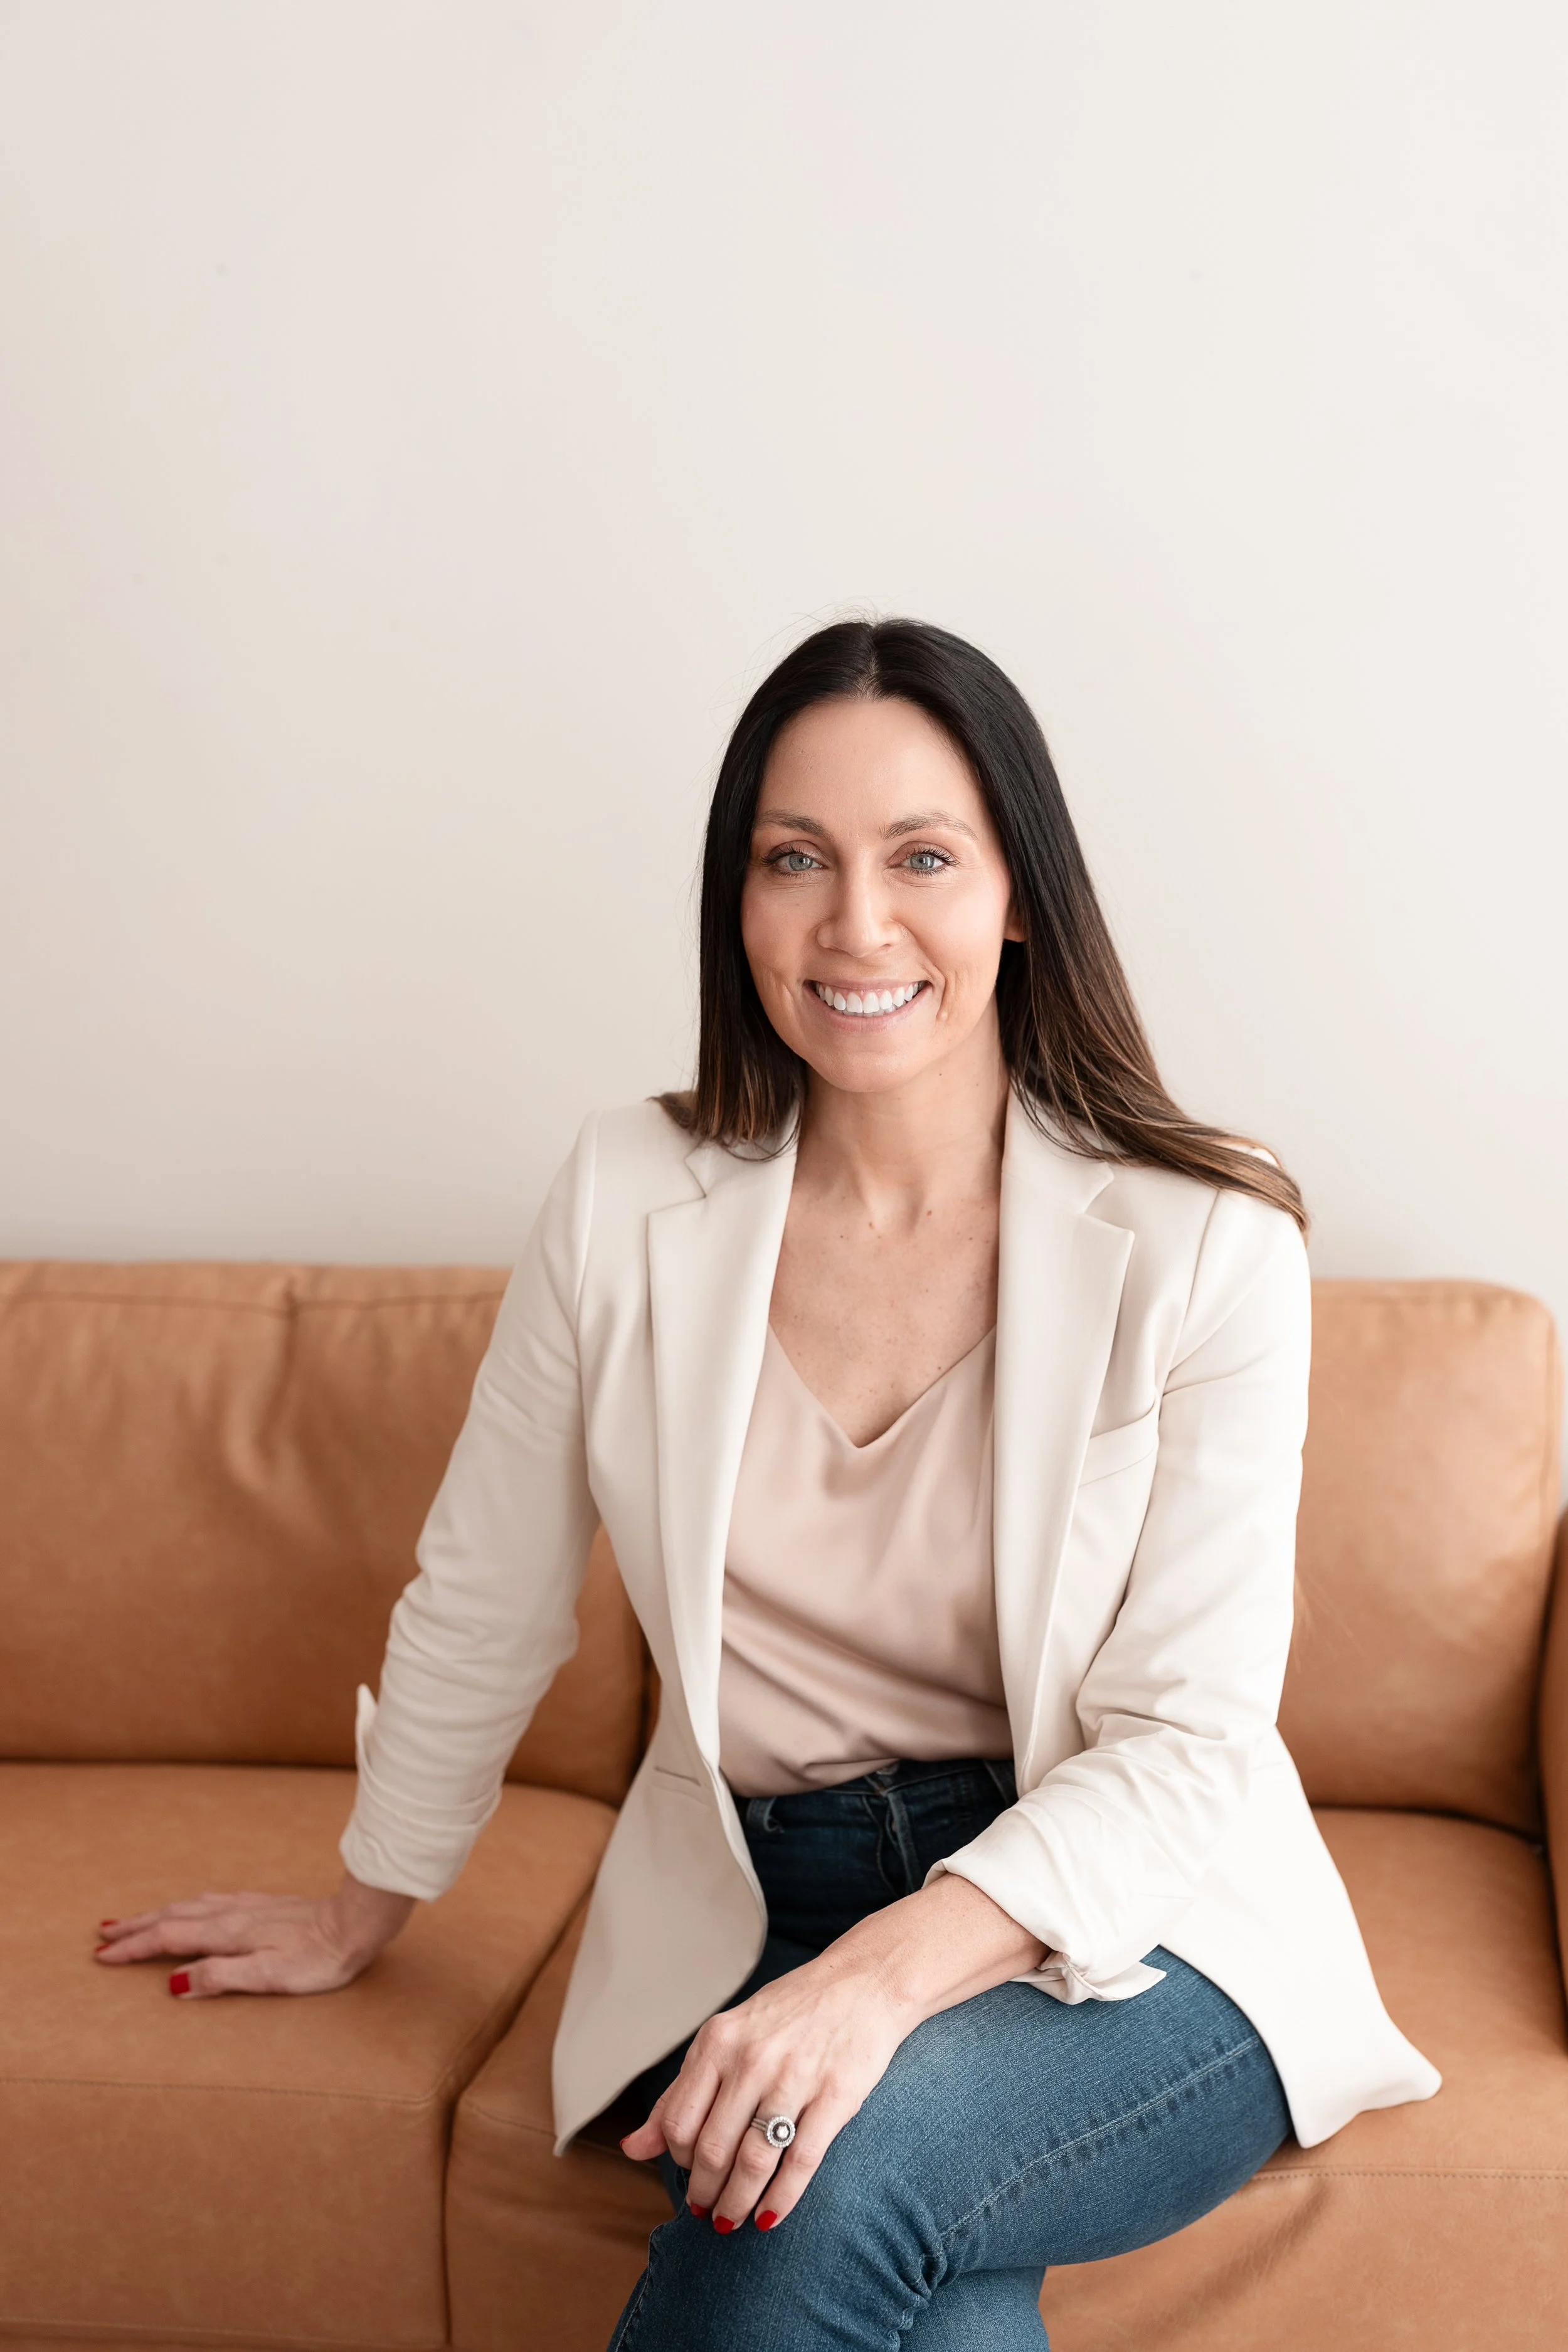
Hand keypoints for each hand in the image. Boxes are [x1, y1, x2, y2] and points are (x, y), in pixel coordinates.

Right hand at [91, 1871, 415, 1996]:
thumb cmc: (319, 1958)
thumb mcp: (268, 1977)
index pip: (168, 1939)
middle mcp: (233, 1914)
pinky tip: (191, 1906)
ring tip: (134, 1920)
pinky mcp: (264, 1905)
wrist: (357, 1923)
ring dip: (157, 1913)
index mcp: (228, 1933)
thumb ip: (220, 1977)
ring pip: (190, 1905)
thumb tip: (173, 1984)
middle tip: (103, 1933)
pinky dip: (187, 1905)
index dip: (134, 1948)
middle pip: (173, 1916)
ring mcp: (249, 1906)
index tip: (101, 1955)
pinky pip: (211, 1900)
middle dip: (136, 1926)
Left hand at [618, 1873, 1044, 2232]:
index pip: (678, 2121)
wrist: (864, 1982)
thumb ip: (682, 2091)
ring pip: (752, 2160)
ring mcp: (795, 2076)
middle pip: (712, 2148)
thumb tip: (631, 2148)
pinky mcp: (836, 2095)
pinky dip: (781, 2198)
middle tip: (707, 2212)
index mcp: (718, 2040)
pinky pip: (801, 2161)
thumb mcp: (726, 2037)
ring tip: (730, 2221)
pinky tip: (769, 2216)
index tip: (688, 2175)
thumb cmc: (789, 2013)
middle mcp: (751, 2058)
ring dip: (736, 2202)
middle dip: (705, 2191)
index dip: (677, 2160)